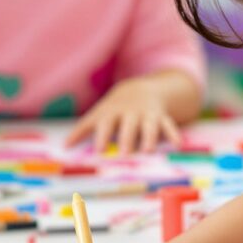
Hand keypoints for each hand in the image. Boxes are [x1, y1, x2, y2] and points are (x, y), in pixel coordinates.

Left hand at [65, 78, 182, 153]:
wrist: (141, 89)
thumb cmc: (115, 109)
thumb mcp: (99, 114)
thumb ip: (82, 129)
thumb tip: (64, 146)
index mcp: (113, 113)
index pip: (106, 124)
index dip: (103, 136)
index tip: (99, 150)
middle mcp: (130, 113)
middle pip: (129, 125)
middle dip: (128, 137)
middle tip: (126, 153)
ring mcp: (147, 115)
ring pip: (149, 126)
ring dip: (149, 137)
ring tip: (148, 151)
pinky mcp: (162, 118)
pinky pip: (169, 126)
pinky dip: (174, 135)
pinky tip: (178, 145)